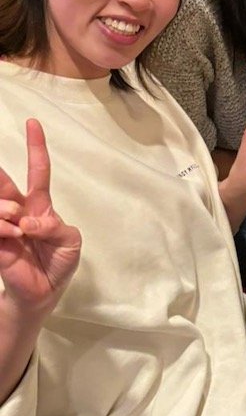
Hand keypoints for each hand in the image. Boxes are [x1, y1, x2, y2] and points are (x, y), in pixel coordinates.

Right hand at [0, 120, 80, 313]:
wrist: (44, 293)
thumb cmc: (59, 262)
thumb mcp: (69, 242)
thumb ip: (55, 228)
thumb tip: (29, 222)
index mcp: (40, 206)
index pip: (37, 170)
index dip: (36, 147)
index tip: (33, 122)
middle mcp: (19, 210)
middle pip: (4, 182)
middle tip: (7, 194)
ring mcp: (4, 224)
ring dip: (7, 211)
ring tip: (19, 229)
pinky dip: (4, 228)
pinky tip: (14, 236)